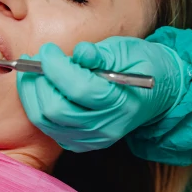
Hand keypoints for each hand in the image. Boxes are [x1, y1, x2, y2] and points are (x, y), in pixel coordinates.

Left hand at [17, 37, 186, 151]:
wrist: (159, 90)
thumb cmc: (142, 64)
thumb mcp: (127, 51)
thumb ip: (101, 54)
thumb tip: (80, 53)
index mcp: (121, 102)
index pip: (79, 88)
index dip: (57, 67)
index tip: (47, 50)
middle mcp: (106, 126)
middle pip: (57, 110)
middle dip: (38, 81)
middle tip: (34, 58)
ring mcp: (93, 138)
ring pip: (47, 122)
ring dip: (32, 94)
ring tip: (32, 71)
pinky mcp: (82, 141)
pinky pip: (50, 128)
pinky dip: (37, 107)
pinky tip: (41, 88)